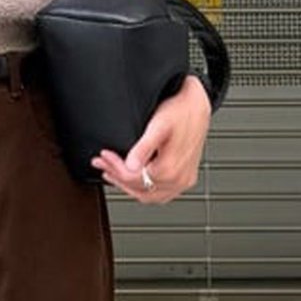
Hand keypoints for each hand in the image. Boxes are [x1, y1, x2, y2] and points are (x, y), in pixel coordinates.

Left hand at [92, 75, 212, 203]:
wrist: (197, 105)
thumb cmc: (180, 110)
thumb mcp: (158, 126)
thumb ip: (143, 148)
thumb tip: (130, 166)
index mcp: (171, 169)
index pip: (133, 178)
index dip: (115, 168)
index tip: (104, 156)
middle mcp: (178, 179)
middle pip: (139, 188)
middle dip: (117, 177)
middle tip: (103, 164)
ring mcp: (183, 181)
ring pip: (148, 195)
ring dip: (128, 186)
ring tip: (113, 172)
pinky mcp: (185, 178)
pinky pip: (160, 194)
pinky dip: (143, 189)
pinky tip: (134, 178)